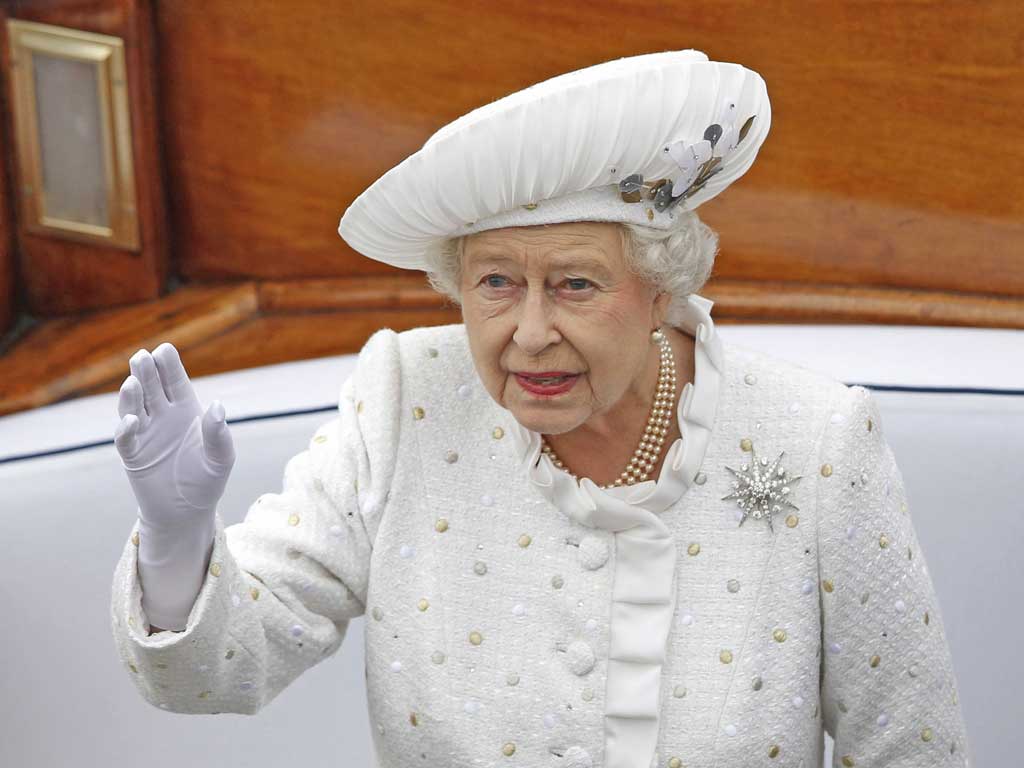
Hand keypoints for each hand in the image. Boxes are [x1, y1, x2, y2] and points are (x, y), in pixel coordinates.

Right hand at [115, 343, 234, 527]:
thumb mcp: (221, 458)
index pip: (175, 381)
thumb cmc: (207, 480)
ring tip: (133, 382)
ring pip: (134, 407)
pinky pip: (126, 438)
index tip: (165, 349)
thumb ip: (219, 434)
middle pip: (151, 387)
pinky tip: (132, 421)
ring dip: (131, 395)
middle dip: (146, 372)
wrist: (187, 511)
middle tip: (142, 356)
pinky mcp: (133, 455)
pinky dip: (126, 429)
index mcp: (186, 409)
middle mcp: (162, 416)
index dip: (169, 366)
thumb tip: (216, 406)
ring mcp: (145, 433)